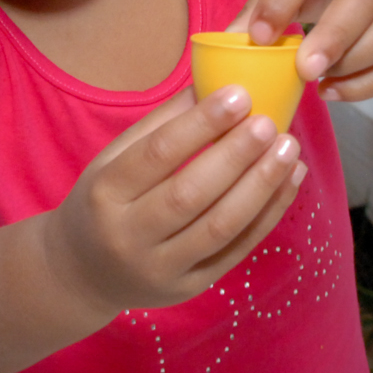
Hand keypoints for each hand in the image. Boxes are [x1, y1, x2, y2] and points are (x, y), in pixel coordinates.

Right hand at [43, 86, 304, 316]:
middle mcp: (130, 235)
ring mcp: (161, 269)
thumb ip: (160, 124)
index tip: (239, 94)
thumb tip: (210, 83)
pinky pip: (236, 251)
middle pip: (190, 193)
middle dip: (236, 156)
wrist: (83, 274)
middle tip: (269, 122)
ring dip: (261, 186)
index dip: (201, 124)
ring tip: (289, 150)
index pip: (158, 154)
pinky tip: (288, 181)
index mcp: (106, 192)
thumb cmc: (103, 202)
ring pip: (220, 227)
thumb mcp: (113, 159)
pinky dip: (268, 214)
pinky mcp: (190, 289)